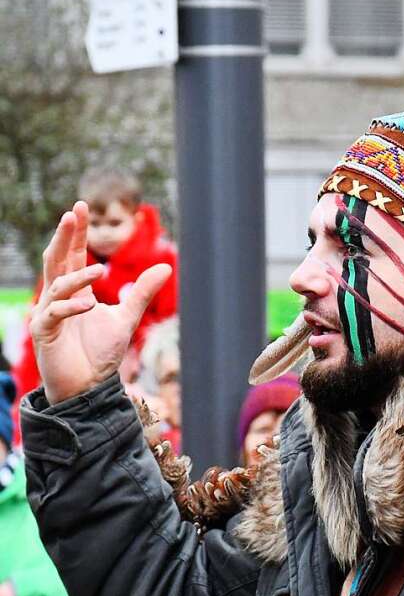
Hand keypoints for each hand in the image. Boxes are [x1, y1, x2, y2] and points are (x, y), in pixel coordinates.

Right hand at [30, 201, 172, 403]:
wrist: (89, 387)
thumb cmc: (102, 354)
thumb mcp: (127, 318)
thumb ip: (142, 292)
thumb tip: (165, 267)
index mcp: (76, 290)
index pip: (74, 254)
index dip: (76, 232)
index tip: (81, 207)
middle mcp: (59, 297)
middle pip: (58, 259)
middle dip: (65, 236)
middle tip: (73, 213)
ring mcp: (49, 313)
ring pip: (58, 284)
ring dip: (78, 275)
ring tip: (100, 271)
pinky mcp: (45, 332)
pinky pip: (55, 313)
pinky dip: (72, 307)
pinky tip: (90, 305)